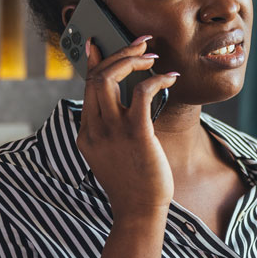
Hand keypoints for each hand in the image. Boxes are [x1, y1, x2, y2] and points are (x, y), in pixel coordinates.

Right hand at [75, 35, 178, 220]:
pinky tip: (170, 79)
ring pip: (110, 78)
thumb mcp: (112, 155)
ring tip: (152, 57)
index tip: (97, 43)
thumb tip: (127, 104)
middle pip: (95, 77)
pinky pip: (141, 93)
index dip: (92, 61)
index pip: (86, 87)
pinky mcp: (136, 135)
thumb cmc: (133, 183)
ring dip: (132, 60)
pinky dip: (156, 79)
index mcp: (86, 134)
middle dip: (117, 53)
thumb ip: (111, 130)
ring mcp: (112, 132)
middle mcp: (94, 129)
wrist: (138, 213)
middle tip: (140, 45)